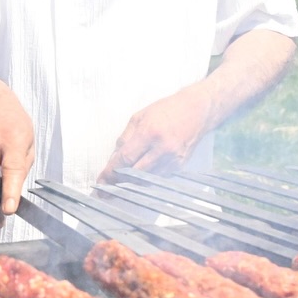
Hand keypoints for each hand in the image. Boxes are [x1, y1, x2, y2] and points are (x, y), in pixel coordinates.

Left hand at [101, 82, 216, 179]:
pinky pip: (158, 177)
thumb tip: (114, 157)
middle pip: (135, 173)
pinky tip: (139, 175)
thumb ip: (125, 138)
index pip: (125, 159)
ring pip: (146, 179)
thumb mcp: (139, 117)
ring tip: (120, 183)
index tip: (101, 180)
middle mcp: (163, 149)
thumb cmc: (167, 110)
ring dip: (132, 182)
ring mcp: (173, 159)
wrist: (196, 110)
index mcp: (149, 134)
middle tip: (106, 188)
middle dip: (118, 181)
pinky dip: (146, 177)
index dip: (110, 172)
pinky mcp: (180, 166)